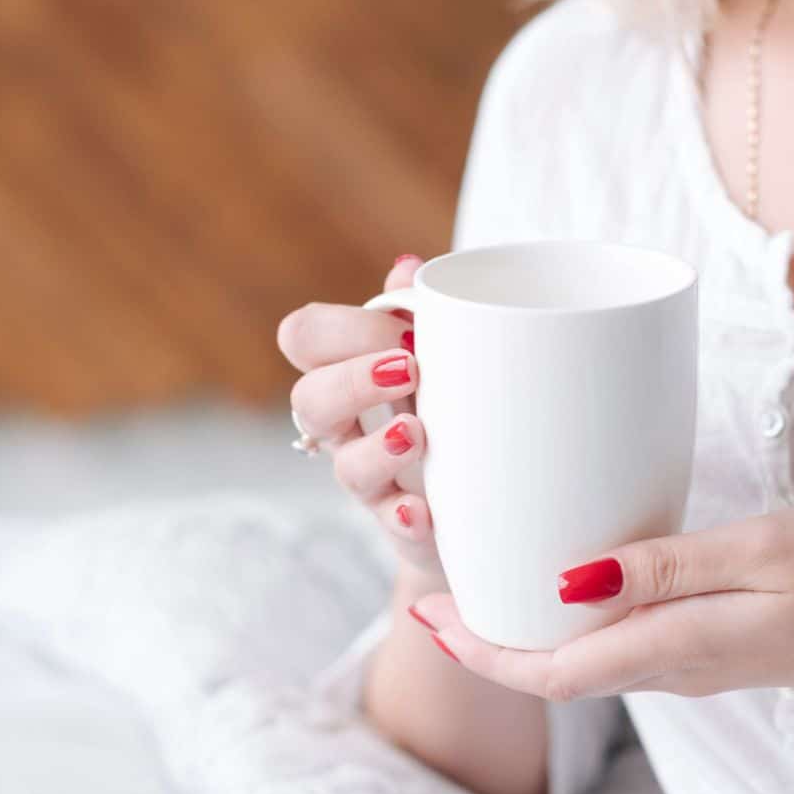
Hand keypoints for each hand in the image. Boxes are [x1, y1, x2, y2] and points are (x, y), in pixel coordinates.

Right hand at [277, 255, 439, 570]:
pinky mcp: (405, 525)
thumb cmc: (452, 403)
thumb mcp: (442, 350)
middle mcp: (348, 425)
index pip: (304, 337)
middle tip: (412, 370)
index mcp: (349, 369)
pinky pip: (390, 525)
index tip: (407, 334)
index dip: (341, 331)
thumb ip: (421, 309)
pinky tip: (423, 511)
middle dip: (353, 380)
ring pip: (345, 465)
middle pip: (310, 399)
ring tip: (416, 434)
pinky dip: (403, 517)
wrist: (489, 493)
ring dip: (377, 448)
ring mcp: (373, 477)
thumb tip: (407, 267)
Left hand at [411, 506, 793, 701]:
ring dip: (525, 635)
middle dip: (487, 643)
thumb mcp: (760, 550)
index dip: (480, 649)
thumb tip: (567, 583)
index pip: (551, 670)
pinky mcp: (714, 647)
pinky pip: (622, 647)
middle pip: (556, 672)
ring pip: (586, 662)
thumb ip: (663, 569)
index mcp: (677, 645)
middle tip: (433, 594)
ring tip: (484, 583)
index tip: (426, 612)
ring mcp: (696, 662)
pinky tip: (569, 584)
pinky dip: (574, 625)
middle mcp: (675, 666)